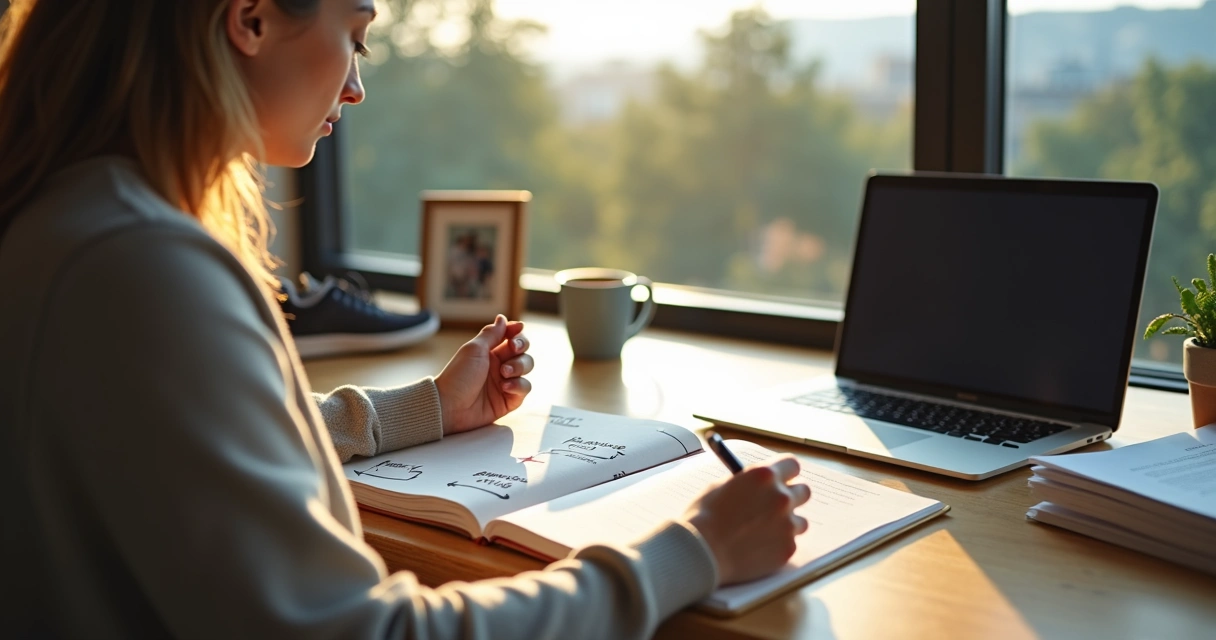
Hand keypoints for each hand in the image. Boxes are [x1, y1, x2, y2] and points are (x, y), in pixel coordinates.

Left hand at [434, 315, 533, 435]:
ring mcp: (505, 382)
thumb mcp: (474, 349)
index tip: (516, 331)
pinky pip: (524, 388)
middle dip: (521, 349)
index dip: (517, 334)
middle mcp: (499, 366)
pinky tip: (505, 387)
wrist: (450, 406)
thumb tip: (502, 318)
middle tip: (512, 350)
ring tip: (504, 373)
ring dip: (519, 367)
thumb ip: (491, 334)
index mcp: (490, 352)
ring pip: (526, 368)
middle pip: (523, 352)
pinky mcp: (509, 399)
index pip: (512, 338)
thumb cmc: (458, 376)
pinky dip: (518, 385)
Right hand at [686, 455, 810, 585]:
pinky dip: (778, 545)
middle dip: (792, 496)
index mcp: (764, 476)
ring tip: (763, 532)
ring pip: (800, 521)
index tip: (781, 479)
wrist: (702, 551)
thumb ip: (747, 483)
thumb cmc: (704, 517)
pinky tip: (758, 548)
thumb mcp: (722, 487)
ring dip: (786, 523)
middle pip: (803, 491)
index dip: (785, 472)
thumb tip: (757, 485)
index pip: (792, 465)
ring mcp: (787, 524)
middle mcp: (781, 497)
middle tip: (776, 505)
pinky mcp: (787, 548)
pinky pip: (790, 543)